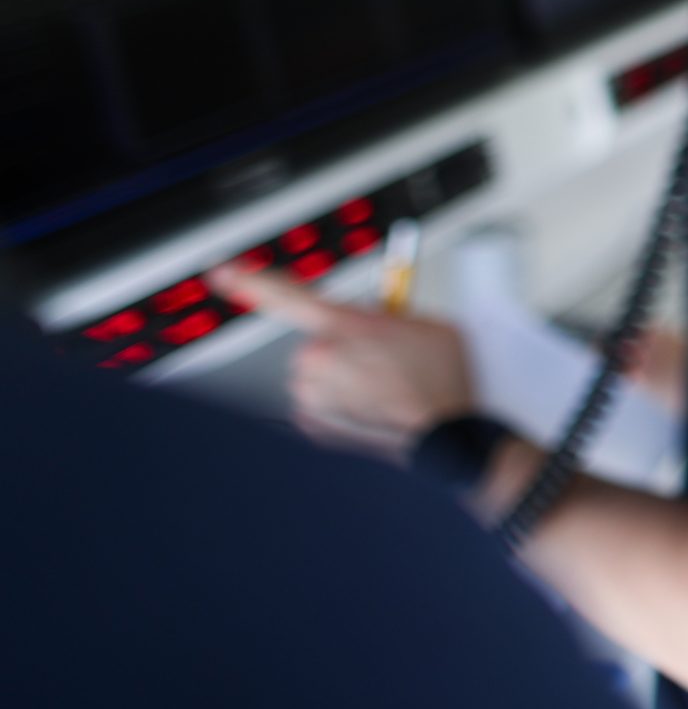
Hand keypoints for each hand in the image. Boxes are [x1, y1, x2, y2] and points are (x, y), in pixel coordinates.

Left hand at [210, 263, 474, 457]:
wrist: (443, 435)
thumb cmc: (440, 382)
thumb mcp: (428, 325)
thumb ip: (391, 315)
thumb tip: (373, 320)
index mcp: (344, 325)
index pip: (284, 295)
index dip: (248, 280)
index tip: (222, 273)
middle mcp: (318, 358)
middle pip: (315, 343)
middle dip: (342, 348)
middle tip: (381, 360)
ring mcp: (311, 394)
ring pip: (316, 375)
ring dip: (341, 378)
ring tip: (383, 389)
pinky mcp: (311, 423)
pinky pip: (318, 403)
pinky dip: (339, 404)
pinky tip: (372, 408)